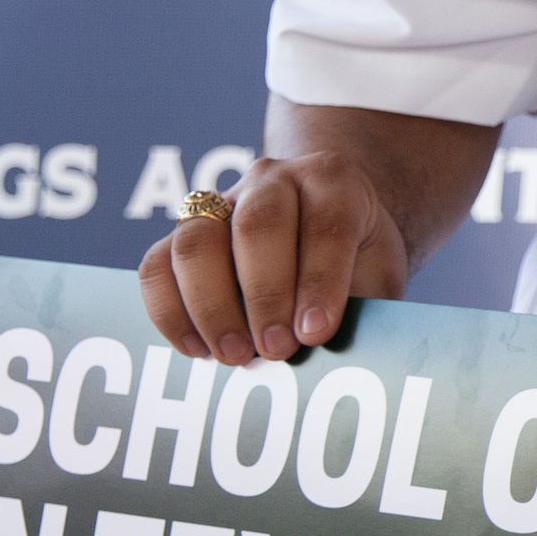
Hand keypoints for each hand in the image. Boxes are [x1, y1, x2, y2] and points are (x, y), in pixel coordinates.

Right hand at [137, 150, 413, 362]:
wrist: (328, 224)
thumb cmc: (358, 259)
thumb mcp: (380, 273)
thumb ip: (363, 303)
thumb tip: (328, 350)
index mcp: (334, 180)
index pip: (326, 225)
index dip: (319, 282)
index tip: (315, 333)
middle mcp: (273, 180)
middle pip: (256, 226)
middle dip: (264, 295)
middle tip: (275, 349)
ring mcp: (221, 201)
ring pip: (197, 242)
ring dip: (211, 306)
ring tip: (234, 356)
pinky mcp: (181, 232)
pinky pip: (157, 266)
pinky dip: (169, 311)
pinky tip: (196, 348)